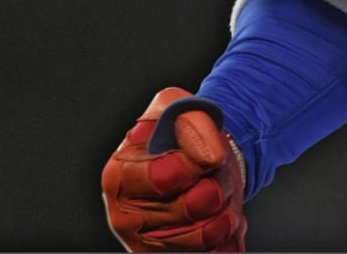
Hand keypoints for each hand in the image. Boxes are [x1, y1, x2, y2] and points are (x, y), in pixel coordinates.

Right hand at [102, 87, 246, 251]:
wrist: (192, 165)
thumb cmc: (178, 137)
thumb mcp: (178, 107)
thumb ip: (191, 119)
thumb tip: (207, 157)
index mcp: (118, 175)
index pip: (164, 176)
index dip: (195, 163)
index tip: (206, 154)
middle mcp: (125, 217)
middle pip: (191, 207)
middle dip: (216, 184)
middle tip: (213, 173)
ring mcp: (147, 245)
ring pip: (207, 234)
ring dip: (226, 209)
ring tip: (219, 193)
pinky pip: (214, 252)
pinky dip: (228, 234)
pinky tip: (220, 217)